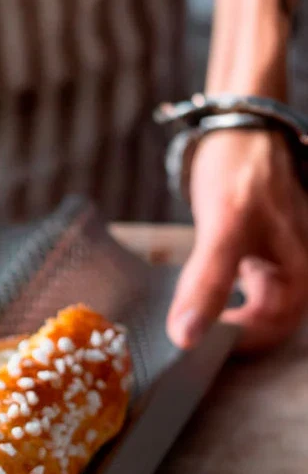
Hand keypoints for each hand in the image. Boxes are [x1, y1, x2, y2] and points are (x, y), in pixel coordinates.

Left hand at [168, 129, 307, 351]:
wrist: (242, 125)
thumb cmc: (239, 171)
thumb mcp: (222, 228)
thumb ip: (206, 283)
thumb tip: (186, 338)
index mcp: (300, 273)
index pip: (268, 332)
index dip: (230, 346)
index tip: (186, 348)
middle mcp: (300, 270)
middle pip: (266, 324)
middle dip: (227, 336)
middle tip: (179, 336)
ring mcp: (284, 260)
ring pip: (258, 308)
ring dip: (226, 319)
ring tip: (185, 320)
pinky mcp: (265, 251)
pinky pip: (250, 288)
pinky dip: (224, 298)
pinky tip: (200, 297)